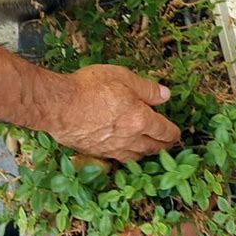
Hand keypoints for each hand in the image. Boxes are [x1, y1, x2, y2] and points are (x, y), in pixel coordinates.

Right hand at [45, 64, 180, 160]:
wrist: (58, 106)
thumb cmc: (90, 87)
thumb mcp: (123, 77)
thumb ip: (147, 88)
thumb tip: (166, 96)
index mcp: (141, 119)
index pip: (164, 131)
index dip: (173, 133)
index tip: (177, 133)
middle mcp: (129, 138)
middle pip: (152, 148)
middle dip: (163, 147)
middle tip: (168, 145)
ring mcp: (112, 148)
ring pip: (135, 157)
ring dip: (145, 154)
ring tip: (148, 150)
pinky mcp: (95, 152)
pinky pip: (117, 158)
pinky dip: (125, 156)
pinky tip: (123, 152)